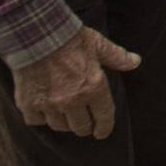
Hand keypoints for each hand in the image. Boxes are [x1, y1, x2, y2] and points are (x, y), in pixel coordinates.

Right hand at [12, 25, 139, 138]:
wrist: (36, 33)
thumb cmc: (69, 38)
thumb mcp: (98, 44)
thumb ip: (117, 56)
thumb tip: (135, 61)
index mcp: (94, 87)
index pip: (104, 117)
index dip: (104, 128)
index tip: (101, 132)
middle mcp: (73, 100)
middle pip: (81, 127)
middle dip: (84, 126)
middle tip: (83, 122)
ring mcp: (50, 104)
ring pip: (60, 126)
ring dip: (64, 122)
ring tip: (64, 115)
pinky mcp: (29, 103)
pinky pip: (36, 121)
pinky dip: (40, 117)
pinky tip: (43, 109)